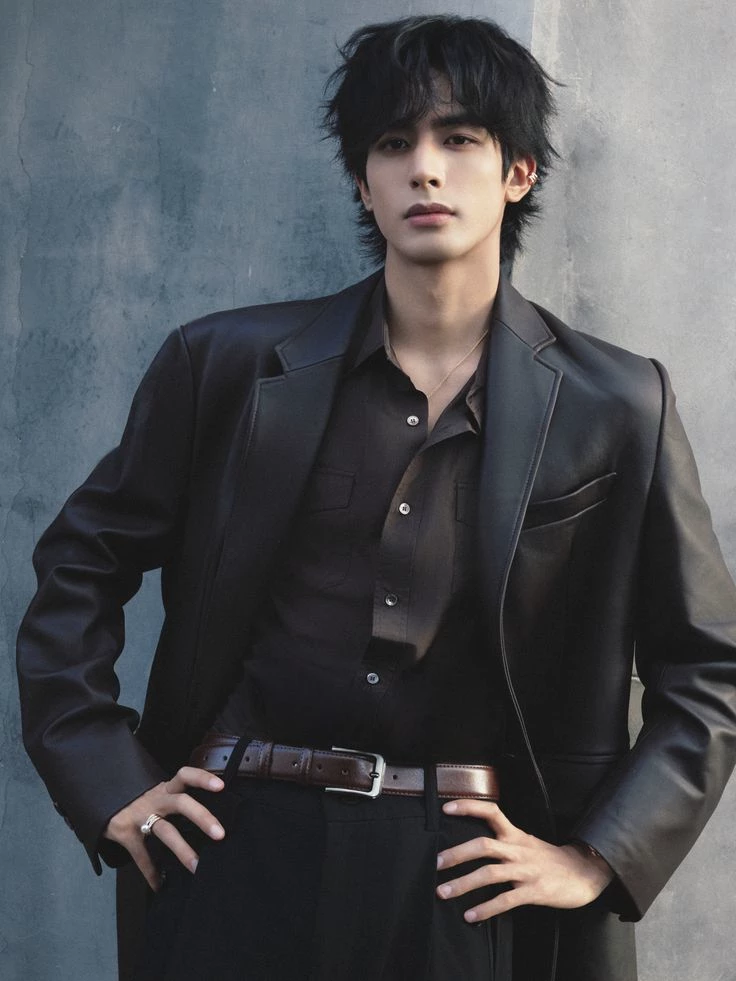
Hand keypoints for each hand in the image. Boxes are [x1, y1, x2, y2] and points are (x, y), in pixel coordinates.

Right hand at [103, 766, 225, 890]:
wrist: (101, 798)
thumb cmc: (137, 799)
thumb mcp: (157, 794)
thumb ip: (176, 800)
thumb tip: (207, 820)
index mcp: (166, 789)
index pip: (185, 775)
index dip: (203, 778)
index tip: (221, 786)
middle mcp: (156, 799)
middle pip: (182, 803)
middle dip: (202, 818)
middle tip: (221, 834)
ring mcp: (140, 815)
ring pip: (165, 830)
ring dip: (182, 850)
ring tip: (196, 867)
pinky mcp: (126, 833)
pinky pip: (142, 856)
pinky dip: (151, 872)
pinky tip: (159, 885)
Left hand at [436, 799, 613, 921]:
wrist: (583, 873)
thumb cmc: (549, 859)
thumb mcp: (527, 842)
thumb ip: (504, 842)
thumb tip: (474, 847)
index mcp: (515, 835)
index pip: (490, 811)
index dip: (468, 807)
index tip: (446, 809)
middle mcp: (518, 849)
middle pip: (483, 845)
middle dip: (457, 854)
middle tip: (436, 863)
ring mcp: (525, 870)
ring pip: (490, 873)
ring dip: (463, 883)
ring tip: (444, 891)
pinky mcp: (533, 891)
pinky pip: (505, 900)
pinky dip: (485, 908)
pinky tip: (470, 915)